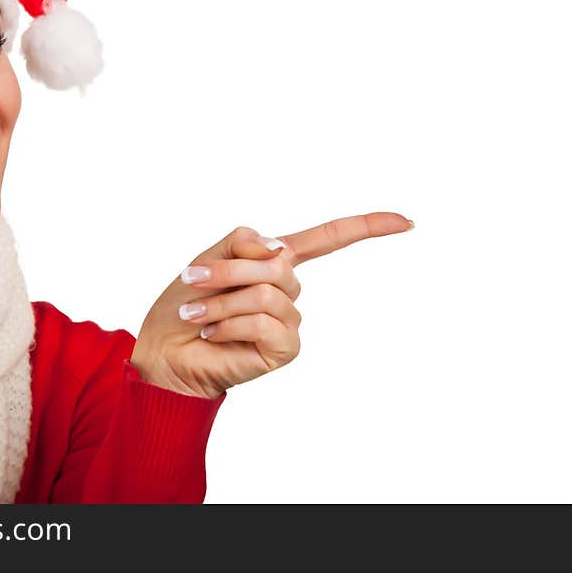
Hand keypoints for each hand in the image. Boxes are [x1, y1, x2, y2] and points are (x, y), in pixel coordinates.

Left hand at [129, 212, 413, 398]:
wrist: (165, 350)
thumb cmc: (186, 303)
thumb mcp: (209, 257)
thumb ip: (244, 243)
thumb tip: (280, 249)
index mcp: (274, 262)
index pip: (328, 240)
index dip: (366, 228)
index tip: (406, 222)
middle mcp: (287, 290)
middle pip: (278, 260)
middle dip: (229, 268)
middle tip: (192, 280)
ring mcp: (289, 320)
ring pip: (268, 290)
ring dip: (222, 299)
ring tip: (197, 314)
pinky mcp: (284, 348)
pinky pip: (265, 321)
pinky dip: (231, 323)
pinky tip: (213, 333)